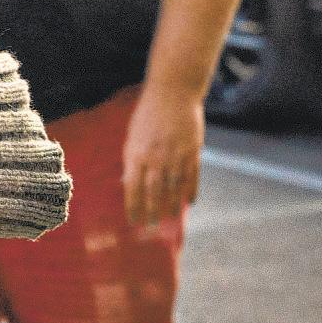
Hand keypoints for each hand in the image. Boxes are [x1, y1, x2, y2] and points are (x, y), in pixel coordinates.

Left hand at [121, 86, 204, 225]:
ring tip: (169, 221)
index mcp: (136, 153)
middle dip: (151, 212)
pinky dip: (190, 191)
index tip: (133, 221)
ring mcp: (176, 156)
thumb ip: (132, 159)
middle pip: (154, 192)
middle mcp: (156, 158)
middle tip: (151, 228)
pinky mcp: (193, 152)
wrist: (173, 94)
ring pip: (173, 188)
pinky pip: (192, 177)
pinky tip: (189, 203)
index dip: (133, 206)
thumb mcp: (132, 136)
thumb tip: (129, 182)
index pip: (133, 187)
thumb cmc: (147, 114)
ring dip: (171, 206)